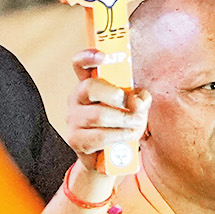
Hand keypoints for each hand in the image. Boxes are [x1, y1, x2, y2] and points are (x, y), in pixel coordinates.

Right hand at [67, 51, 150, 175]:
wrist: (110, 157)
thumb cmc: (122, 125)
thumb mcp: (135, 107)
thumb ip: (140, 99)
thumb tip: (138, 100)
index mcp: (90, 83)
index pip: (81, 64)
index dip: (88, 56)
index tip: (104, 56)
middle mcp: (77, 98)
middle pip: (90, 87)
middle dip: (115, 95)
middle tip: (131, 104)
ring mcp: (73, 119)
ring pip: (98, 114)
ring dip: (123, 120)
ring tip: (135, 124)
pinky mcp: (75, 139)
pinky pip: (98, 136)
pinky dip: (118, 136)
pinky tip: (127, 136)